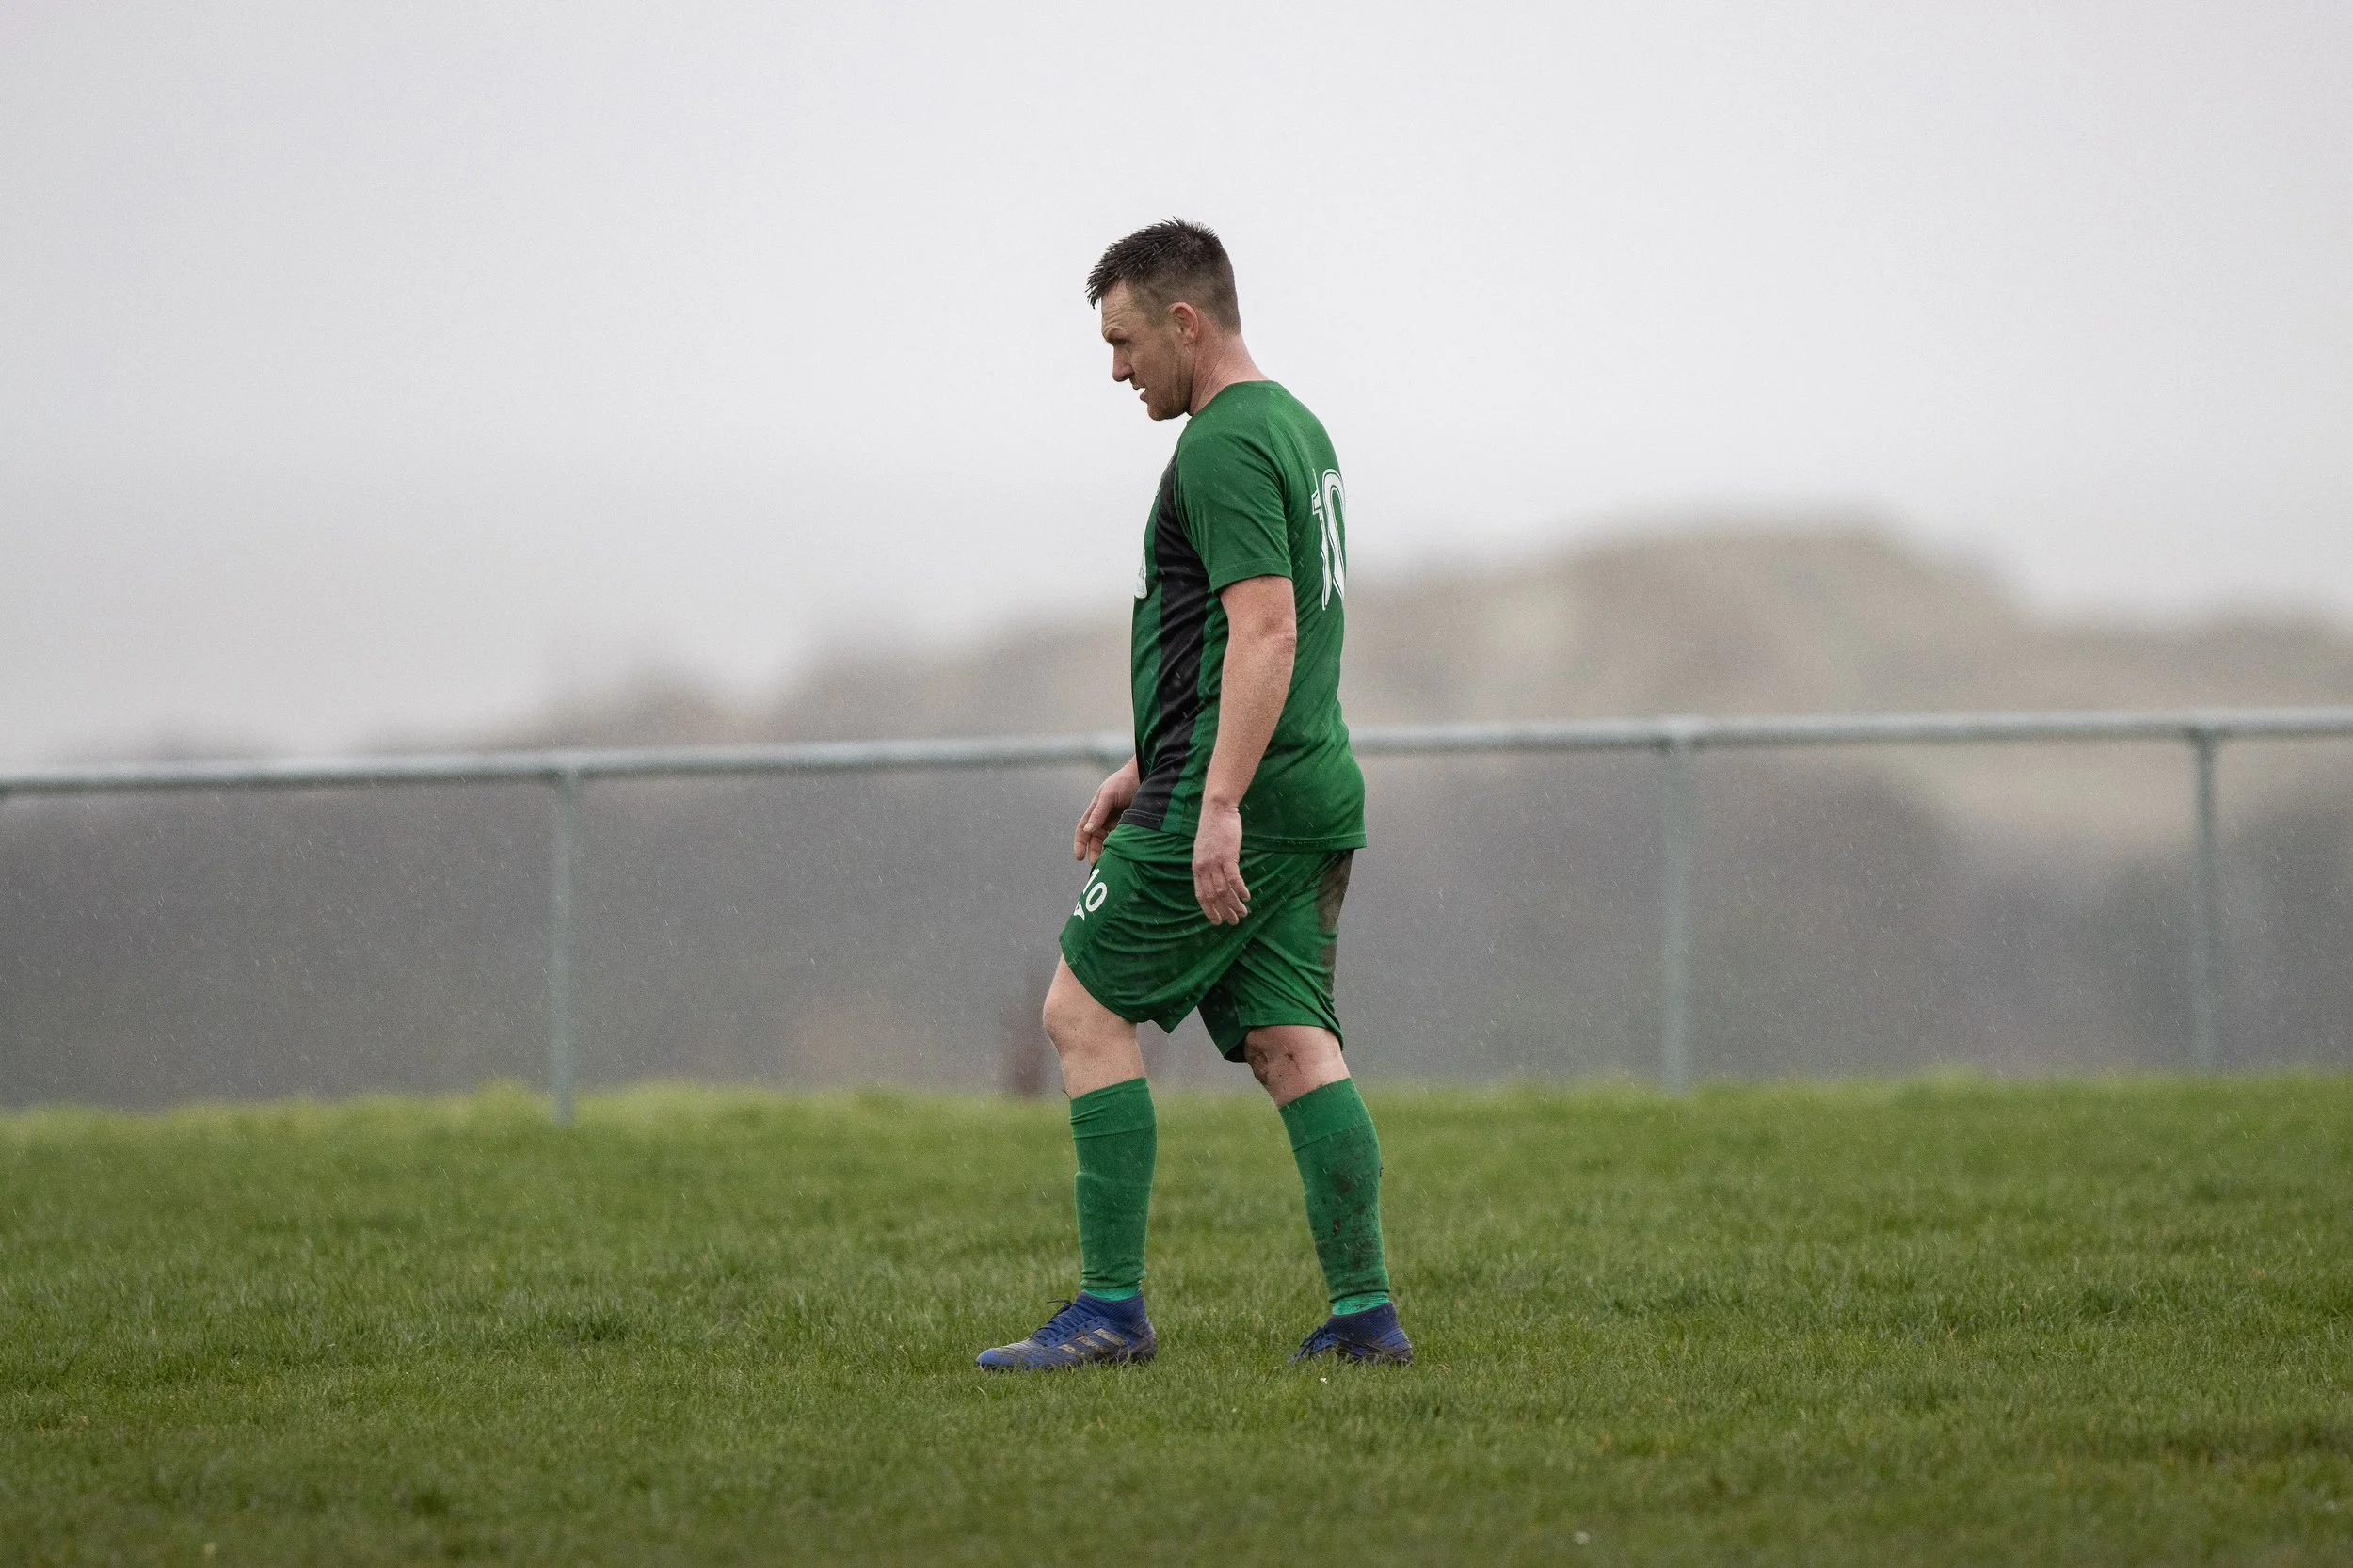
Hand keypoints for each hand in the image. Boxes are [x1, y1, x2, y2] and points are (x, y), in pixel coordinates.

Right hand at [1074, 759, 1140, 862]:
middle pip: (1096, 838)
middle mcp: (1104, 817)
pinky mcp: (1129, 824)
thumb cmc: (1123, 782)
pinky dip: (1120, 844)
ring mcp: (1117, 821)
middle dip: (1095, 851)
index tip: (1079, 857)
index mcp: (1095, 809)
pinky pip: (1122, 837)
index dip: (1080, 843)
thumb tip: (1088, 831)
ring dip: (1107, 850)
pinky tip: (1123, 850)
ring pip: (1109, 840)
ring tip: (1111, 860)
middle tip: (1097, 863)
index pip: (1083, 829)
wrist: (1144, 775)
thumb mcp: (1108, 795)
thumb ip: (1098, 813)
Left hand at [1192, 801, 1248, 924]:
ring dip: (1234, 904)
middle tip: (1234, 921)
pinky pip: (1234, 879)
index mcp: (1197, 867)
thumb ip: (1207, 865)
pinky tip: (1247, 897)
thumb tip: (1214, 881)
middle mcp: (1204, 867)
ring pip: (1223, 890)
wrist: (1217, 810)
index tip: (1217, 921)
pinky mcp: (1228, 856)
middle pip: (1213, 896)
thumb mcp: (1204, 850)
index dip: (1209, 910)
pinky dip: (1240, 890)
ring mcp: (1215, 862)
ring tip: (1243, 912)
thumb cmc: (1213, 829)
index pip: (1201, 895)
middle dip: (1223, 912)